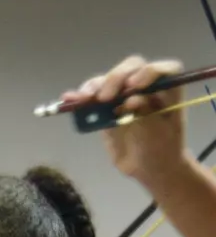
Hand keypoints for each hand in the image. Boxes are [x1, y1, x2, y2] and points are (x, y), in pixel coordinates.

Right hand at [62, 55, 186, 182]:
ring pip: (109, 80)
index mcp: (168, 89)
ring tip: (82, 99)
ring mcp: (124, 95)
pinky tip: (68, 98)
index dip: (149, 72)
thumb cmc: (160, 149)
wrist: (147, 167)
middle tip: (104, 98)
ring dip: (94, 87)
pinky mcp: (106, 107)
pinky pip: (93, 97)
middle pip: (131, 68)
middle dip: (116, 78)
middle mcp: (146, 86)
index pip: (162, 70)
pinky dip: (79, 97)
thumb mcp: (158, 135)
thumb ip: (146, 115)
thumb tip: (132, 98)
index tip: (135, 86)